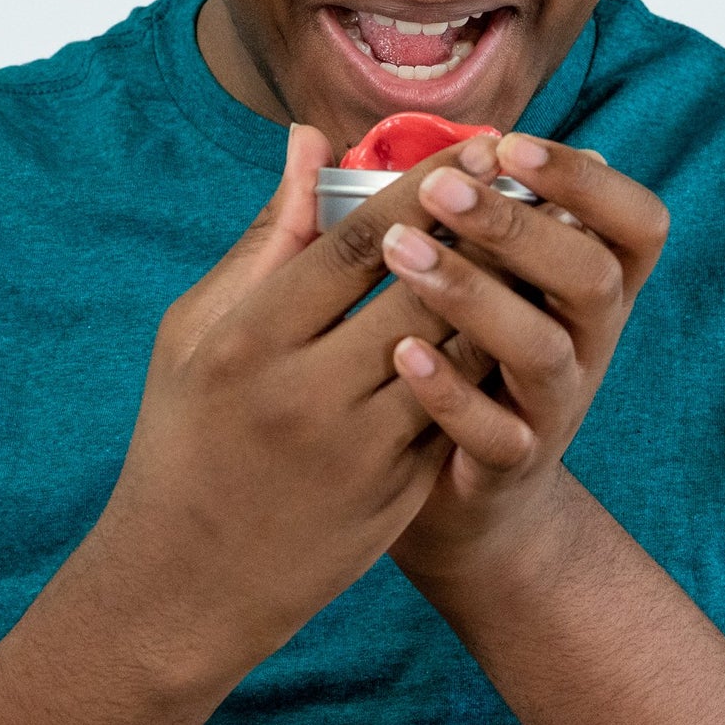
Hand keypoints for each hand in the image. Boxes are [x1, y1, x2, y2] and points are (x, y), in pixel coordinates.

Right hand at [84, 125, 497, 700]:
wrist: (182, 585)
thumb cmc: (185, 434)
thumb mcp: (197, 329)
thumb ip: (269, 236)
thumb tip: (310, 139)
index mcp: (249, 340)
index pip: (355, 243)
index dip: (423, 187)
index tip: (475, 144)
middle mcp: (305, 394)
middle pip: (422, 293)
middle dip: (482, 229)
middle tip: (532, 178)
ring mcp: (357, 452)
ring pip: (456, 352)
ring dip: (502, 290)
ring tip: (543, 237)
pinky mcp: (395, 496)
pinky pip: (461, 410)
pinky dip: (492, 358)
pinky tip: (523, 313)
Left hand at [380, 133, 669, 594]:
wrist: (459, 496)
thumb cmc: (451, 354)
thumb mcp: (449, 276)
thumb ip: (395, 214)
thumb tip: (313, 138)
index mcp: (585, 282)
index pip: (635, 222)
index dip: (585, 181)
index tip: (507, 145)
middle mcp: (587, 341)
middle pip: (593, 275)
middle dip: (519, 225)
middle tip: (439, 189)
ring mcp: (554, 406)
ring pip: (545, 349)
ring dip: (476, 294)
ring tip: (402, 253)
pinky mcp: (512, 465)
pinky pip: (497, 433)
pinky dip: (451, 392)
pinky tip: (399, 352)